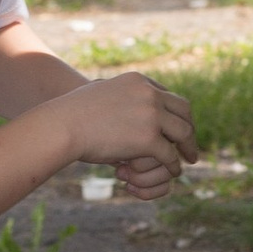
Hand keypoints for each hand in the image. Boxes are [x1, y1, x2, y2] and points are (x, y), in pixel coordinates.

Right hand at [60, 70, 196, 187]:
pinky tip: (174, 170)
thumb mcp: (98, 92)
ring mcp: (151, 115)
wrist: (63, 126)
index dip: (174, 112)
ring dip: (189, 146)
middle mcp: (149, 94)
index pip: (167, 95)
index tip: (176, 124)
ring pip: (183, 132)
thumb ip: (115, 95)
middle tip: (189, 142)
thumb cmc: (72, 113)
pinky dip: (174, 164)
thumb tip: (112, 93)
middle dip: (189, 127)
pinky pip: (170, 154)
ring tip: (189, 158)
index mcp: (139, 81)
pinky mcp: (149, 139)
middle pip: (183, 110)